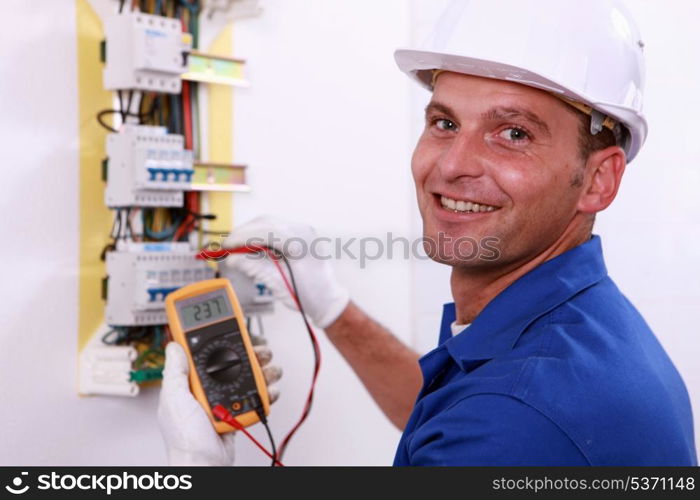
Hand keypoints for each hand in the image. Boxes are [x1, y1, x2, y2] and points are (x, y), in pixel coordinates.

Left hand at [157, 339, 281, 465]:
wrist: (204, 465)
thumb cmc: (185, 440)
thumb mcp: (175, 400)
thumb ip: (176, 372)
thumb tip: (175, 346)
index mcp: (190, 383)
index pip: (203, 352)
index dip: (214, 337)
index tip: (226, 324)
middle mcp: (207, 389)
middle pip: (231, 361)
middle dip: (248, 352)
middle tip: (259, 349)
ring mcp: (224, 399)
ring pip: (247, 376)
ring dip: (263, 370)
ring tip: (270, 369)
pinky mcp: (239, 411)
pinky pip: (255, 396)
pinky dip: (266, 392)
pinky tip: (270, 389)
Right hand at [222, 215, 349, 327]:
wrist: (326, 300)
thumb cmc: (308, 295)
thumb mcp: (277, 283)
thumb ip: (254, 267)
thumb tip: (233, 259)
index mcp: (302, 242)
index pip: (266, 230)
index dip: (242, 237)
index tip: (227, 246)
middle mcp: (303, 231)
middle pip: (265, 223)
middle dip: (244, 233)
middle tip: (227, 248)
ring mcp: (303, 231)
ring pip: (269, 223)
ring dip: (250, 233)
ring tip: (237, 248)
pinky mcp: (299, 235)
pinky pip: (275, 229)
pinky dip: (260, 236)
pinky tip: (252, 247)